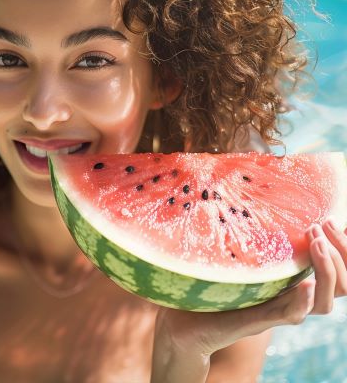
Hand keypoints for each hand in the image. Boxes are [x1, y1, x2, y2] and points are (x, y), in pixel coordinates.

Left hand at [154, 219, 346, 356]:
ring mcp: (281, 310)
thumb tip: (264, 196)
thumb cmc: (211, 282)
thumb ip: (256, 236)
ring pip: (326, 302)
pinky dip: (302, 301)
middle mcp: (295, 297)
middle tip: (321, 224)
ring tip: (315, 244)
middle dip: (341, 253)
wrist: (185, 319)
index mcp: (295, 280)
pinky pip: (293, 314)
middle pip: (345, 285)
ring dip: (327, 271)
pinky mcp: (261, 320)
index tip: (330, 220)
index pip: (341, 269)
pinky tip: (306, 284)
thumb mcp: (239, 253)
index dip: (344, 248)